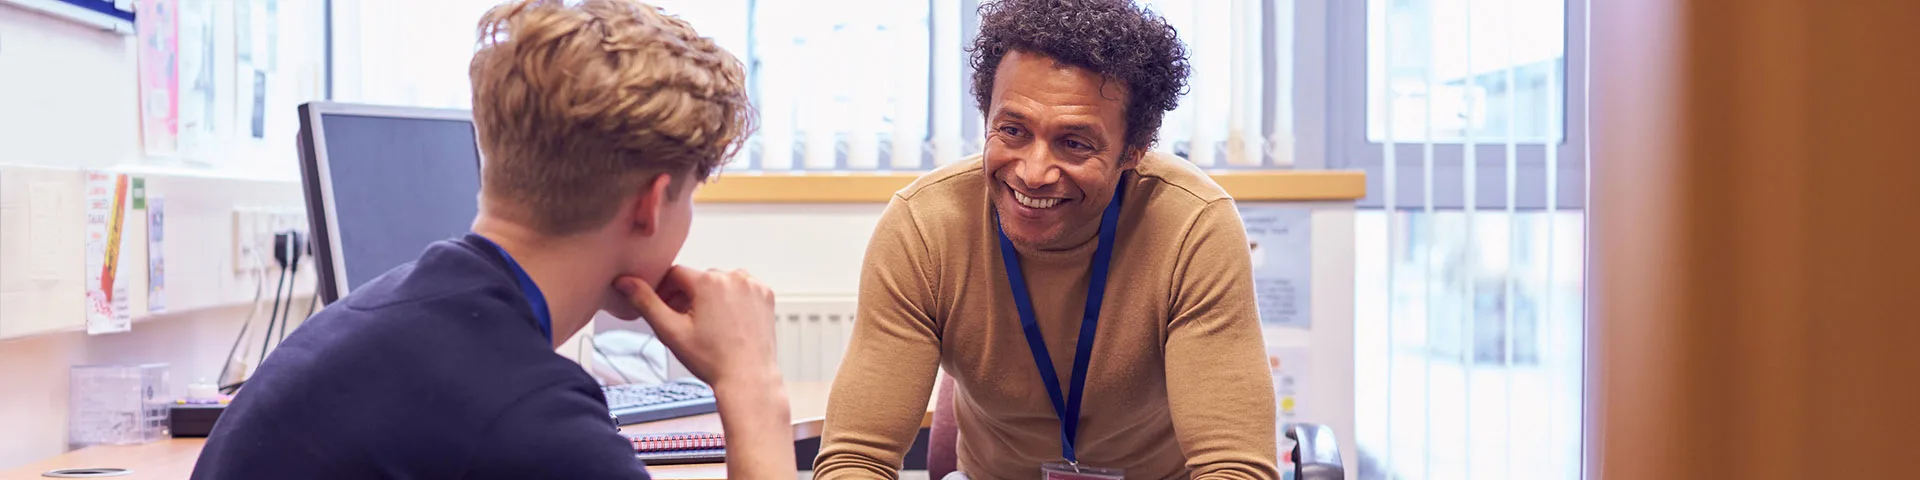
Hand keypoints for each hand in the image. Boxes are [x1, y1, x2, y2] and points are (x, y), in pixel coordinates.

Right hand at [615, 266, 780, 391]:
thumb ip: (645, 302)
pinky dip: (732, 300)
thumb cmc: (711, 360)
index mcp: (709, 281)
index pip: (675, 275)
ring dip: (710, 297)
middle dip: (687, 296)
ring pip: (720, 283)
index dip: (665, 292)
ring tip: (707, 326)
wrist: (748, 378)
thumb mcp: (671, 331)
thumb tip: (624, 281)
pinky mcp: (766, 295)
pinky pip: (741, 289)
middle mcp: (734, 276)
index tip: (665, 310)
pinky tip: (727, 323)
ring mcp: (753, 285)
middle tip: (683, 324)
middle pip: (698, 279)